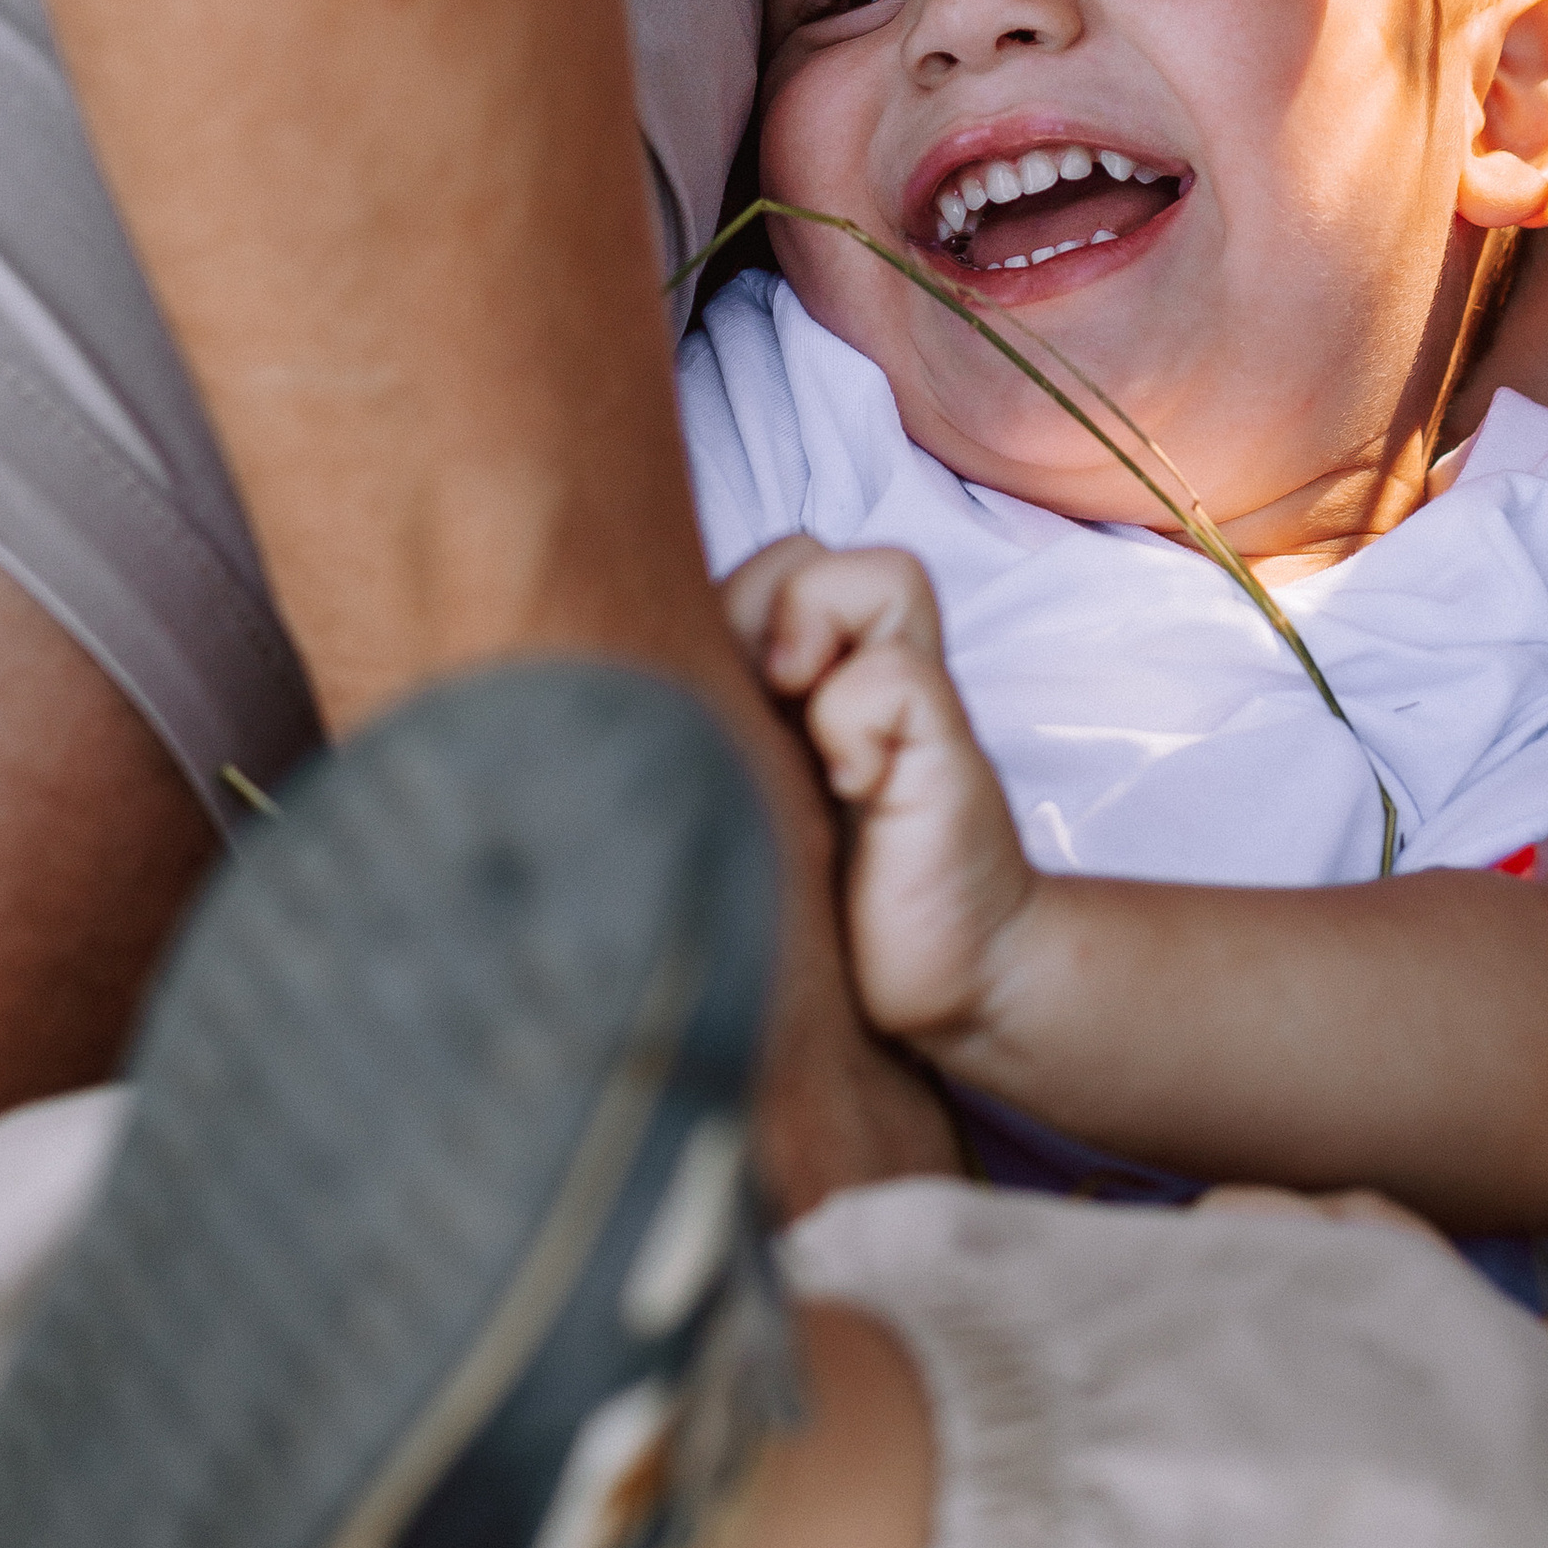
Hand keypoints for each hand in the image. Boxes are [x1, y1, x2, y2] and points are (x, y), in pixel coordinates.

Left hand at [721, 539, 1034, 1047]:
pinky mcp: (948, 752)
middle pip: (798, 554)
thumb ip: (688, 743)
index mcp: (787, 689)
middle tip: (747, 710)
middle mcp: (852, 677)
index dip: (711, 611)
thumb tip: (600, 697)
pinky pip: (894, 676)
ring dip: (817, 637)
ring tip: (795, 715)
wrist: (941, 993)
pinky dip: (854, 724)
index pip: (748, 572)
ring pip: (879, 576)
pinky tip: (850, 791)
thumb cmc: (814, 920)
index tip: (692, 699)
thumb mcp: (722, 818)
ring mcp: (909, 708)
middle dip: (749, 616)